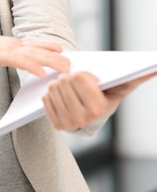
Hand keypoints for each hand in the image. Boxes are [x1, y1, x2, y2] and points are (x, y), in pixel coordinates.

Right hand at [0, 23, 70, 77]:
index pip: (9, 60)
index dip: (25, 64)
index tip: (42, 72)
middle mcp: (0, 54)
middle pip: (27, 58)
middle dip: (47, 63)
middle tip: (69, 71)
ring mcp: (5, 50)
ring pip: (31, 53)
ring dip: (51, 57)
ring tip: (70, 61)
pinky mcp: (8, 45)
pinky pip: (29, 46)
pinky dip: (44, 46)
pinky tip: (58, 48)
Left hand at [42, 70, 156, 130]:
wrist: (92, 116)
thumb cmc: (107, 95)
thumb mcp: (121, 86)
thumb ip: (137, 76)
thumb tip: (156, 66)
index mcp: (99, 109)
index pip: (78, 77)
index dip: (83, 74)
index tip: (90, 80)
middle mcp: (83, 119)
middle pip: (63, 81)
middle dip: (69, 78)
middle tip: (77, 85)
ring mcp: (69, 124)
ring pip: (53, 88)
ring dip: (60, 85)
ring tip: (70, 91)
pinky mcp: (57, 125)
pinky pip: (46, 98)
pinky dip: (52, 94)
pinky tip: (63, 98)